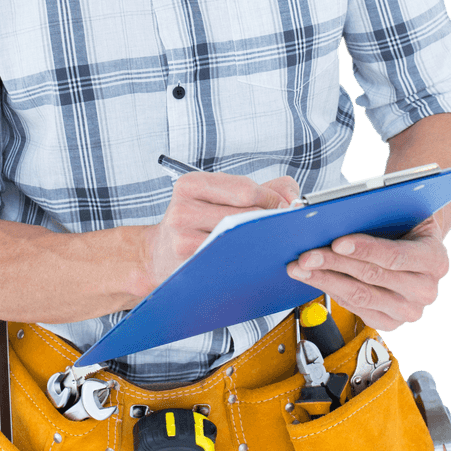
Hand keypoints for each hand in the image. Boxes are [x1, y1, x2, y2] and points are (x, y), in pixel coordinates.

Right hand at [146, 172, 299, 287]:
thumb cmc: (195, 222)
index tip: (284, 208)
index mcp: (191, 184)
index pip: (245, 189)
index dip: (272, 199)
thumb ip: (261, 188)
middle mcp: (183, 209)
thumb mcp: (219, 194)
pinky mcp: (189, 265)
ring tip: (267, 242)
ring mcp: (183, 240)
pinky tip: (251, 257)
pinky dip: (247, 259)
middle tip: (282, 228)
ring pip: (240, 239)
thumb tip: (292, 198)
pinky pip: (229, 261)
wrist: (157, 254)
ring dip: (261, 242)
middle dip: (270, 221)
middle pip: (245, 215)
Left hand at [286, 215, 449, 330]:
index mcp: (435, 259)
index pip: (396, 255)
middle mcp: (426, 290)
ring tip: (300, 268)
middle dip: (334, 264)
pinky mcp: (392, 323)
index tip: (336, 242)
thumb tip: (325, 212)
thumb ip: (374, 212)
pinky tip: (314, 279)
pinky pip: (357, 308)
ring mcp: (410, 311)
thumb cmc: (404, 224)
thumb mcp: (399, 213)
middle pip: (372, 276)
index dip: (365, 248)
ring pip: (360, 296)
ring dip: (325, 280)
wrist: (415, 247)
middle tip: (305, 255)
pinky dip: (332, 291)